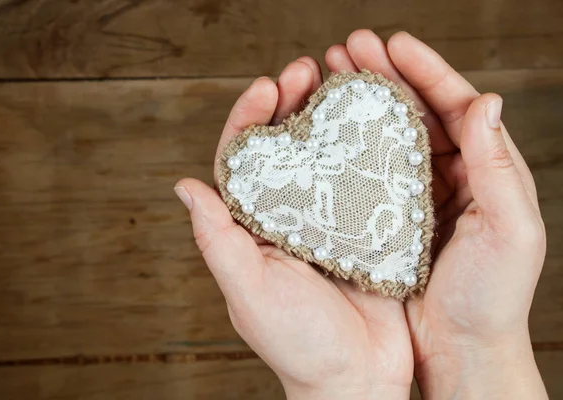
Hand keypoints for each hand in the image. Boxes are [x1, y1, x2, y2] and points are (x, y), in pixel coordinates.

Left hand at [176, 59, 412, 397]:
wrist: (357, 378)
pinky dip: (367, 148)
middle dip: (289, 104)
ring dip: (328, 116)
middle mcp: (288, 216)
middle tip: (305, 69)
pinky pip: (365, 179)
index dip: (249, 119)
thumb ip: (218, 240)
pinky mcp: (366, 228)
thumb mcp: (250, 291)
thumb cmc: (299, 343)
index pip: (243, 161)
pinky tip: (378, 122)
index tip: (266, 86)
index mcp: (255, 226)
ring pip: (324, 155)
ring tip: (340, 81)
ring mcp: (329, 220)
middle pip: (284, 147)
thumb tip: (184, 186)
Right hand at [325, 30, 546, 397]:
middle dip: (385, 75)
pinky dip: (354, 147)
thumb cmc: (493, 298)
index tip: (393, 43)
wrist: (461, 349)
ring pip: (391, 135)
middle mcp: (454, 175)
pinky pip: (372, 172)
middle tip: (348, 48)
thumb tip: (486, 102)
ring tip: (332, 75)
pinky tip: (330, 131)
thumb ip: (499, 167)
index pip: (457, 105)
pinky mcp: (392, 216)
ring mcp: (420, 194)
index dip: (426, 70)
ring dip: (365, 104)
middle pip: (418, 111)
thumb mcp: (511, 232)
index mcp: (487, 171)